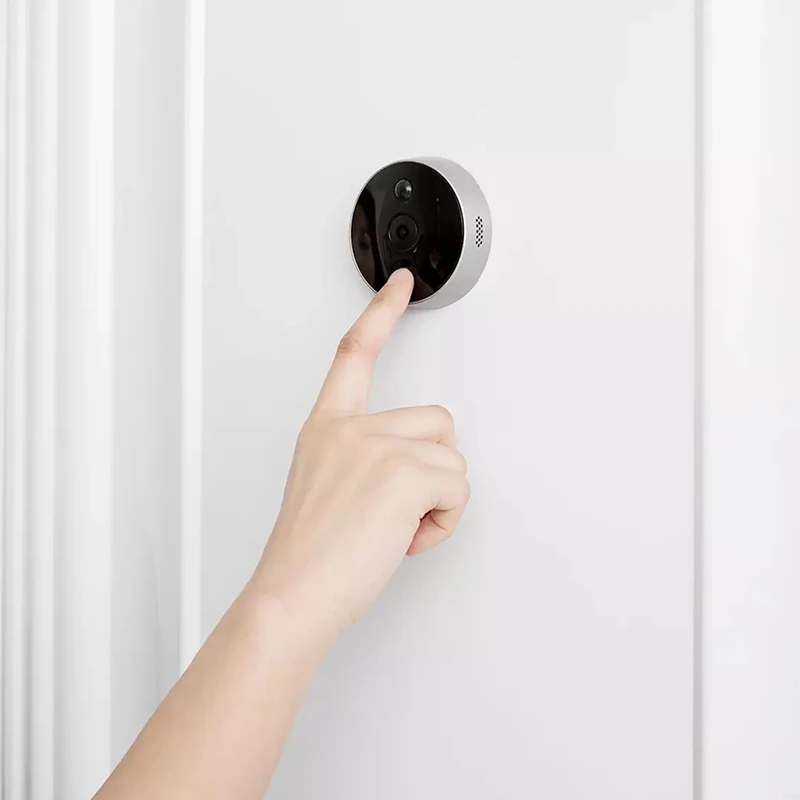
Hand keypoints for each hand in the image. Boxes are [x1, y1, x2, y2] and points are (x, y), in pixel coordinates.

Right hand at [253, 269, 469, 635]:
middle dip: (433, 466)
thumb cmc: (308, 556)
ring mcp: (377, 445)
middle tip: (400, 508)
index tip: (400, 285)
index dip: (381, 314)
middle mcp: (351, 427)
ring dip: (438, 498)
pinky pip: (458, 488)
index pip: (355, 353)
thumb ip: (365, 461)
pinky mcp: (405, 471)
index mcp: (327, 427)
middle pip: (437, 420)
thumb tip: (415, 472)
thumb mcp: (326, 489)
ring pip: (452, 457)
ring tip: (399, 528)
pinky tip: (408, 537)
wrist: (292, 596)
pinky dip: (444, 520)